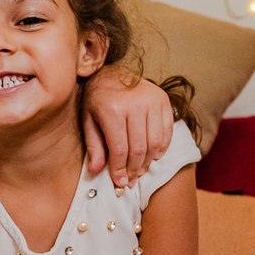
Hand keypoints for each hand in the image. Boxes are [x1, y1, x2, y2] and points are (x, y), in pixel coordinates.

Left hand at [81, 66, 173, 186]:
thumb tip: (96, 170)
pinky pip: (167, 131)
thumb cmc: (96, 99)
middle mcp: (134, 104)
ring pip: (155, 142)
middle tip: (130, 181)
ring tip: (140, 171)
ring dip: (148, 162)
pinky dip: (162, 148)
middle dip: (134, 169)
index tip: (120, 182)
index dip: (120, 169)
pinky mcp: (163, 100)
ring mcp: (152, 101)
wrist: (111, 72)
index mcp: (112, 109)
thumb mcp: (88, 120)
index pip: (120, 149)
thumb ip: (94, 145)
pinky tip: (153, 156)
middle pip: (139, 148)